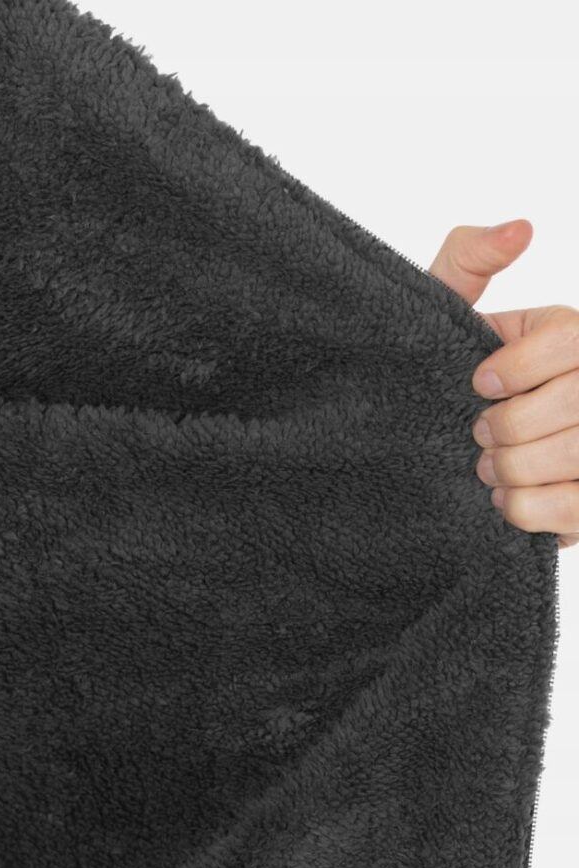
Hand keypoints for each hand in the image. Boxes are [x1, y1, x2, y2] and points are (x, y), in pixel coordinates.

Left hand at [428, 219, 578, 548]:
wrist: (433, 448)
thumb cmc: (448, 375)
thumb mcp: (446, 312)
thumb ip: (468, 260)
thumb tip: (520, 228)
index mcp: (574, 333)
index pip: (570, 339)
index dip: (518, 368)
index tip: (477, 384)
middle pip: (575, 403)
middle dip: (508, 428)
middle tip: (477, 435)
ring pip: (574, 458)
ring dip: (513, 471)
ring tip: (488, 469)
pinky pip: (575, 510)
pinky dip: (528, 510)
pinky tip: (507, 499)